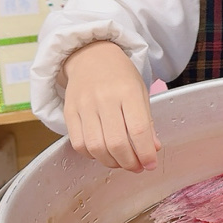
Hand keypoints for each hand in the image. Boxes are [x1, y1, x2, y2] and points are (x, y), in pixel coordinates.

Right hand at [61, 41, 161, 172]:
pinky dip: (92, 156)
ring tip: (122, 162)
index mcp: (127, 91)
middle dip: (129, 163)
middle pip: (116, 143)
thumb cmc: (120, 76)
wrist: (90, 55)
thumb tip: (154, 149)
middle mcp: (104, 98)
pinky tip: (103, 153)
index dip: (145, 152)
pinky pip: (78, 144)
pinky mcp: (68, 112)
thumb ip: (147, 122)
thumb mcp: (140, 93)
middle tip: (137, 167)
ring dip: (111, 163)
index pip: (138, 129)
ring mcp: (84, 106)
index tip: (151, 164)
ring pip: (96, 147)